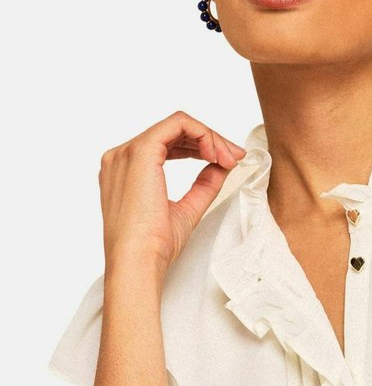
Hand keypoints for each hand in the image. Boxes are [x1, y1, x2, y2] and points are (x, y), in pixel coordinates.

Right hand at [99, 110, 246, 275]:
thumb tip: (223, 165)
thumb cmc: (154, 246)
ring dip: (210, 138)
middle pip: (173, 132)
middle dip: (210, 141)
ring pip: (177, 125)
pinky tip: (217, 155)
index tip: (228, 162)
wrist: (139, 261)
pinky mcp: (140, 152)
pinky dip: (203, 134)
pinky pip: (178, 124)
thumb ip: (204, 184)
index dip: (201, 147)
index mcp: (126, 171)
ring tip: (229, 159)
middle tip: (235, 158)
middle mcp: (122, 157)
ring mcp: (127, 152)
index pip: (167, 143)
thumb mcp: (187, 209)